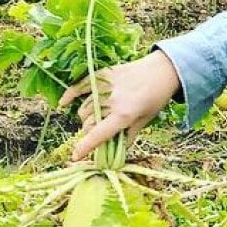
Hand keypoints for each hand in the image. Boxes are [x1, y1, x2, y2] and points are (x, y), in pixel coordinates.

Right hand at [61, 50, 181, 160]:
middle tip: (98, 132)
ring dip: (86, 117)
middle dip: (90, 132)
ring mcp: (105, 87)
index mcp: (124, 115)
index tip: (75, 156)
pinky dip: (70, 95)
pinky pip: (80, 86)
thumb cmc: (157, 97)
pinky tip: (63, 103)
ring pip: (84, 109)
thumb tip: (117, 151)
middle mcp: (112, 102)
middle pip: (89, 123)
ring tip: (95, 118)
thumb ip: (129, 135)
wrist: (163, 70)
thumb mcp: (146, 120)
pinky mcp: (102, 75)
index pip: (99, 135)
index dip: (85, 147)